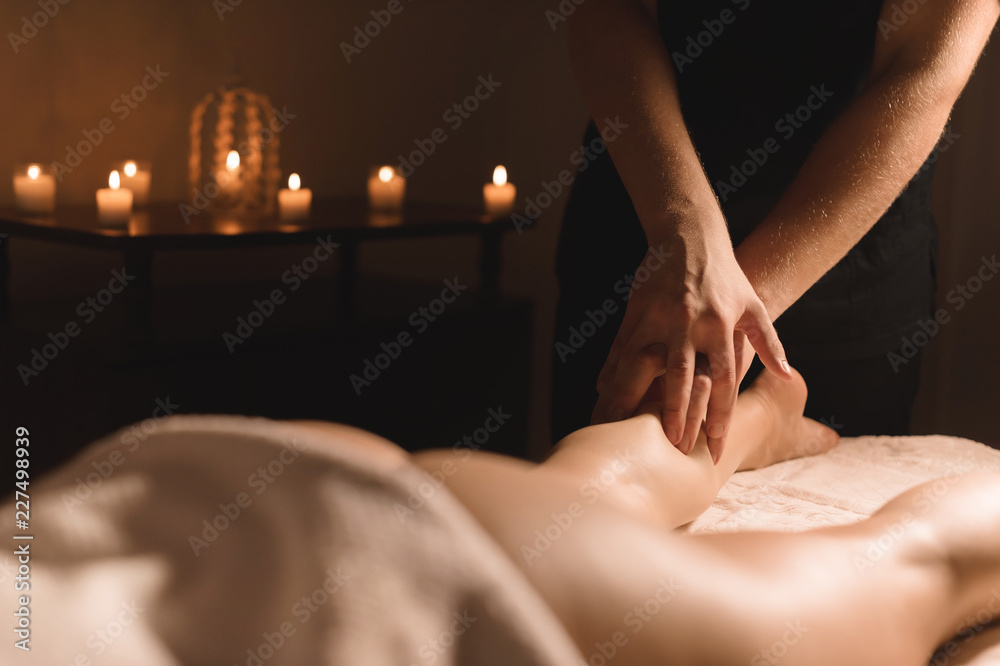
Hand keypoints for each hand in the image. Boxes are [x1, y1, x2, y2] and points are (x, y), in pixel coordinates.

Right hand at [591, 236, 790, 462]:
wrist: (690, 236)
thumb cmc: (727, 276)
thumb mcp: (754, 306)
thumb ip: (769, 343)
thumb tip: (788, 376)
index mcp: (720, 325)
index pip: (723, 379)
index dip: (721, 414)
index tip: (717, 445)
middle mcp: (688, 323)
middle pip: (681, 377)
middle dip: (677, 413)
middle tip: (673, 446)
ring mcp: (658, 317)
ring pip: (642, 365)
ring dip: (633, 396)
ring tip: (624, 426)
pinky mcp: (635, 312)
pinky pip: (620, 347)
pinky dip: (611, 370)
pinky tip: (603, 393)